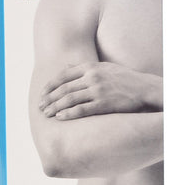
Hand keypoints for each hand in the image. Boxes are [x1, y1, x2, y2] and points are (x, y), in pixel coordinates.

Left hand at [39, 62, 162, 119]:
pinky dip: (68, 114)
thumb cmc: (124, 79)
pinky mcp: (104, 104)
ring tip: (47, 114)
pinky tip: (60, 118)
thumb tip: (66, 66)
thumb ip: (84, 67)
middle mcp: (92, 77)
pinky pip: (82, 110)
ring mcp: (98, 90)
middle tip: (40, 107)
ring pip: (70, 99)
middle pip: (64, 88)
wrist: (145, 89)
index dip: (50, 86)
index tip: (42, 95)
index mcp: (91, 67)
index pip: (63, 76)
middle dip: (49, 98)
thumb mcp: (104, 67)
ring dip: (55, 107)